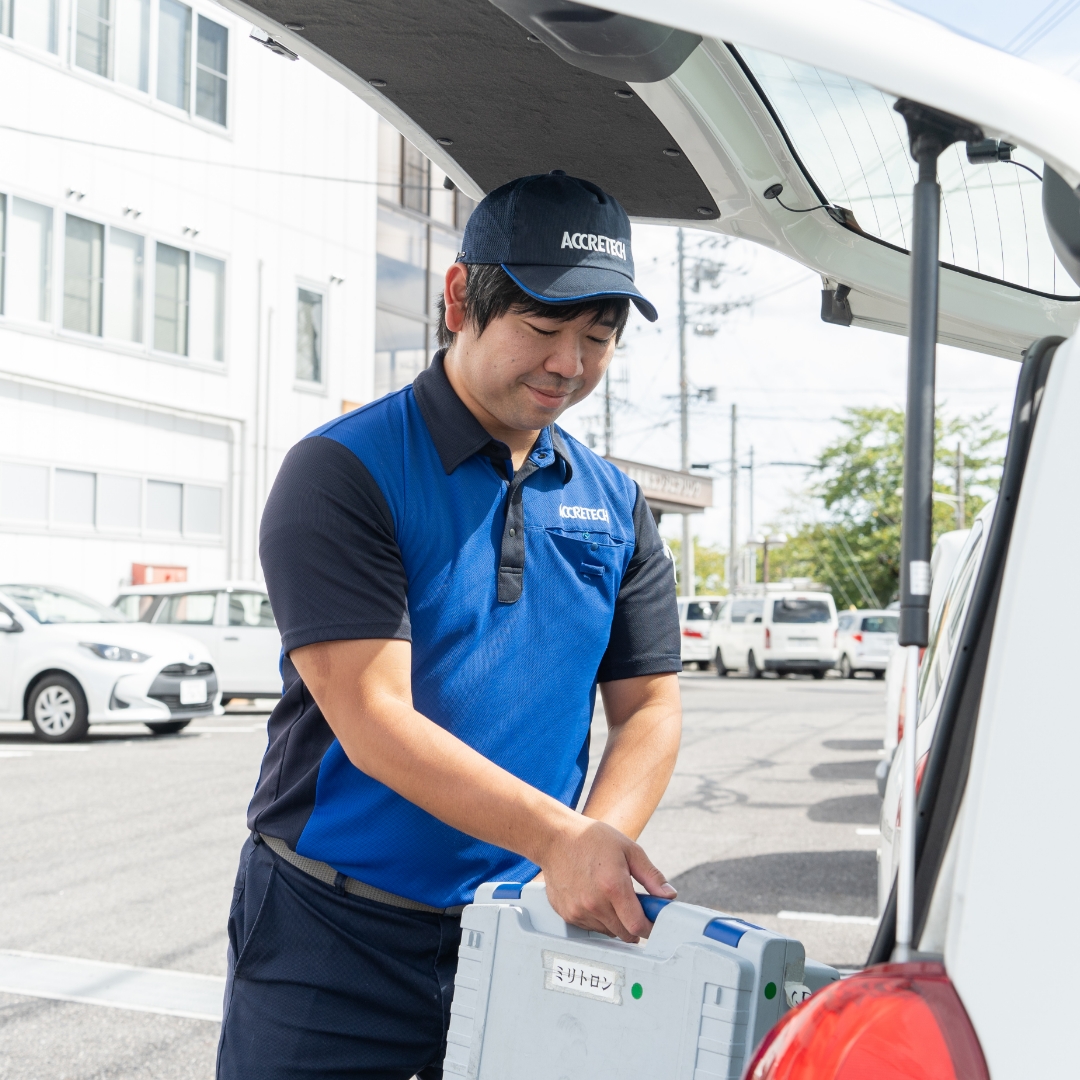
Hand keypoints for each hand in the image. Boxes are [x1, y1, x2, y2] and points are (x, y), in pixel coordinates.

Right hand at [540, 816, 675, 941]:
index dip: (649, 927)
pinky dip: (597, 918)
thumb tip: (668, 895)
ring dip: (615, 921)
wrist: (555, 838)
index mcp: (613, 887)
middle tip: (633, 905)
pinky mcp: (567, 914)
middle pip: (624, 934)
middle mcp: (594, 904)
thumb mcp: (629, 849)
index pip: (638, 926)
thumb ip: (652, 876)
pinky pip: (590, 927)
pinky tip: (594, 896)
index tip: (652, 920)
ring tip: (610, 895)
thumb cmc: (591, 839)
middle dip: (634, 924)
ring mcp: (578, 911)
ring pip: (607, 932)